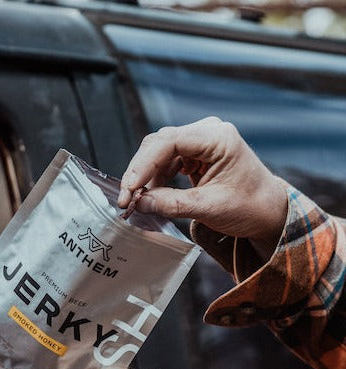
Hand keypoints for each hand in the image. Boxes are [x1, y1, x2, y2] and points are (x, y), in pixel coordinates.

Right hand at [118, 116, 287, 260]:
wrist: (267, 211)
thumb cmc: (249, 207)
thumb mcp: (209, 208)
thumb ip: (171, 204)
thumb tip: (138, 202)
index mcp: (218, 138)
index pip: (169, 141)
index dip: (143, 164)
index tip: (128, 189)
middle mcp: (208, 132)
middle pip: (159, 144)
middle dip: (139, 172)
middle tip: (125, 199)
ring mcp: (200, 141)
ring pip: (158, 153)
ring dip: (144, 177)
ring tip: (135, 201)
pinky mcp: (194, 154)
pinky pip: (165, 161)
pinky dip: (153, 179)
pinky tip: (148, 195)